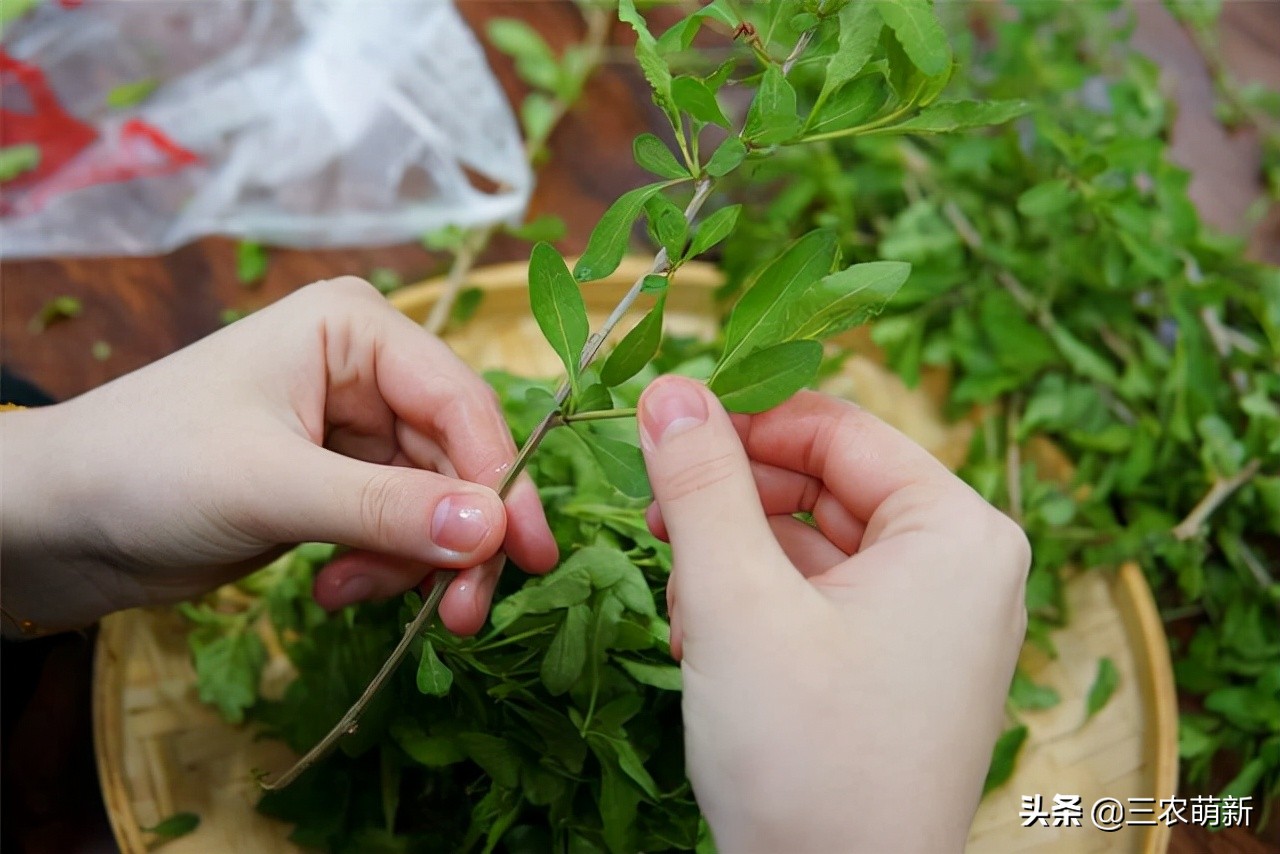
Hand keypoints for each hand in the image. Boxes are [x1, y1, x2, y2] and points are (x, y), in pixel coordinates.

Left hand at [0, 278, 557, 635]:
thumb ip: (386, 508)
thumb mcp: (271, 486)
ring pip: (434, 500)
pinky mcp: (338, 479)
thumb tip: (494, 532)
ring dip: (409, 561)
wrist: (54, 523)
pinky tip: (331, 586)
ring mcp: (354, 426)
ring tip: (347, 593)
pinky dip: (380, 565)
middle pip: (458, 457)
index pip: (459, 402)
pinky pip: (398, 526)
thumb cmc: (145, 469)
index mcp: (353, 329)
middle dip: (457, 537)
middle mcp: (365, 369)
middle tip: (459, 617)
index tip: (526, 557)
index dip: (501, 480)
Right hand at [637, 376, 1028, 852]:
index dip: (741, 420)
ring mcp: (935, 623)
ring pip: (813, 541)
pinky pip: (823, 596)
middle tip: (656, 520)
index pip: (837, 427)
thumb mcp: (737, 600)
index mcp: (958, 532)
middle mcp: (963, 568)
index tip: (660, 430)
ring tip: (685, 602)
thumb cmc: (806, 759)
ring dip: (736, 556)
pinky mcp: (900, 667)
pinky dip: (759, 602)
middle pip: (824, 483)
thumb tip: (670, 388)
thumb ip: (701, 483)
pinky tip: (708, 637)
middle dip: (733, 501)